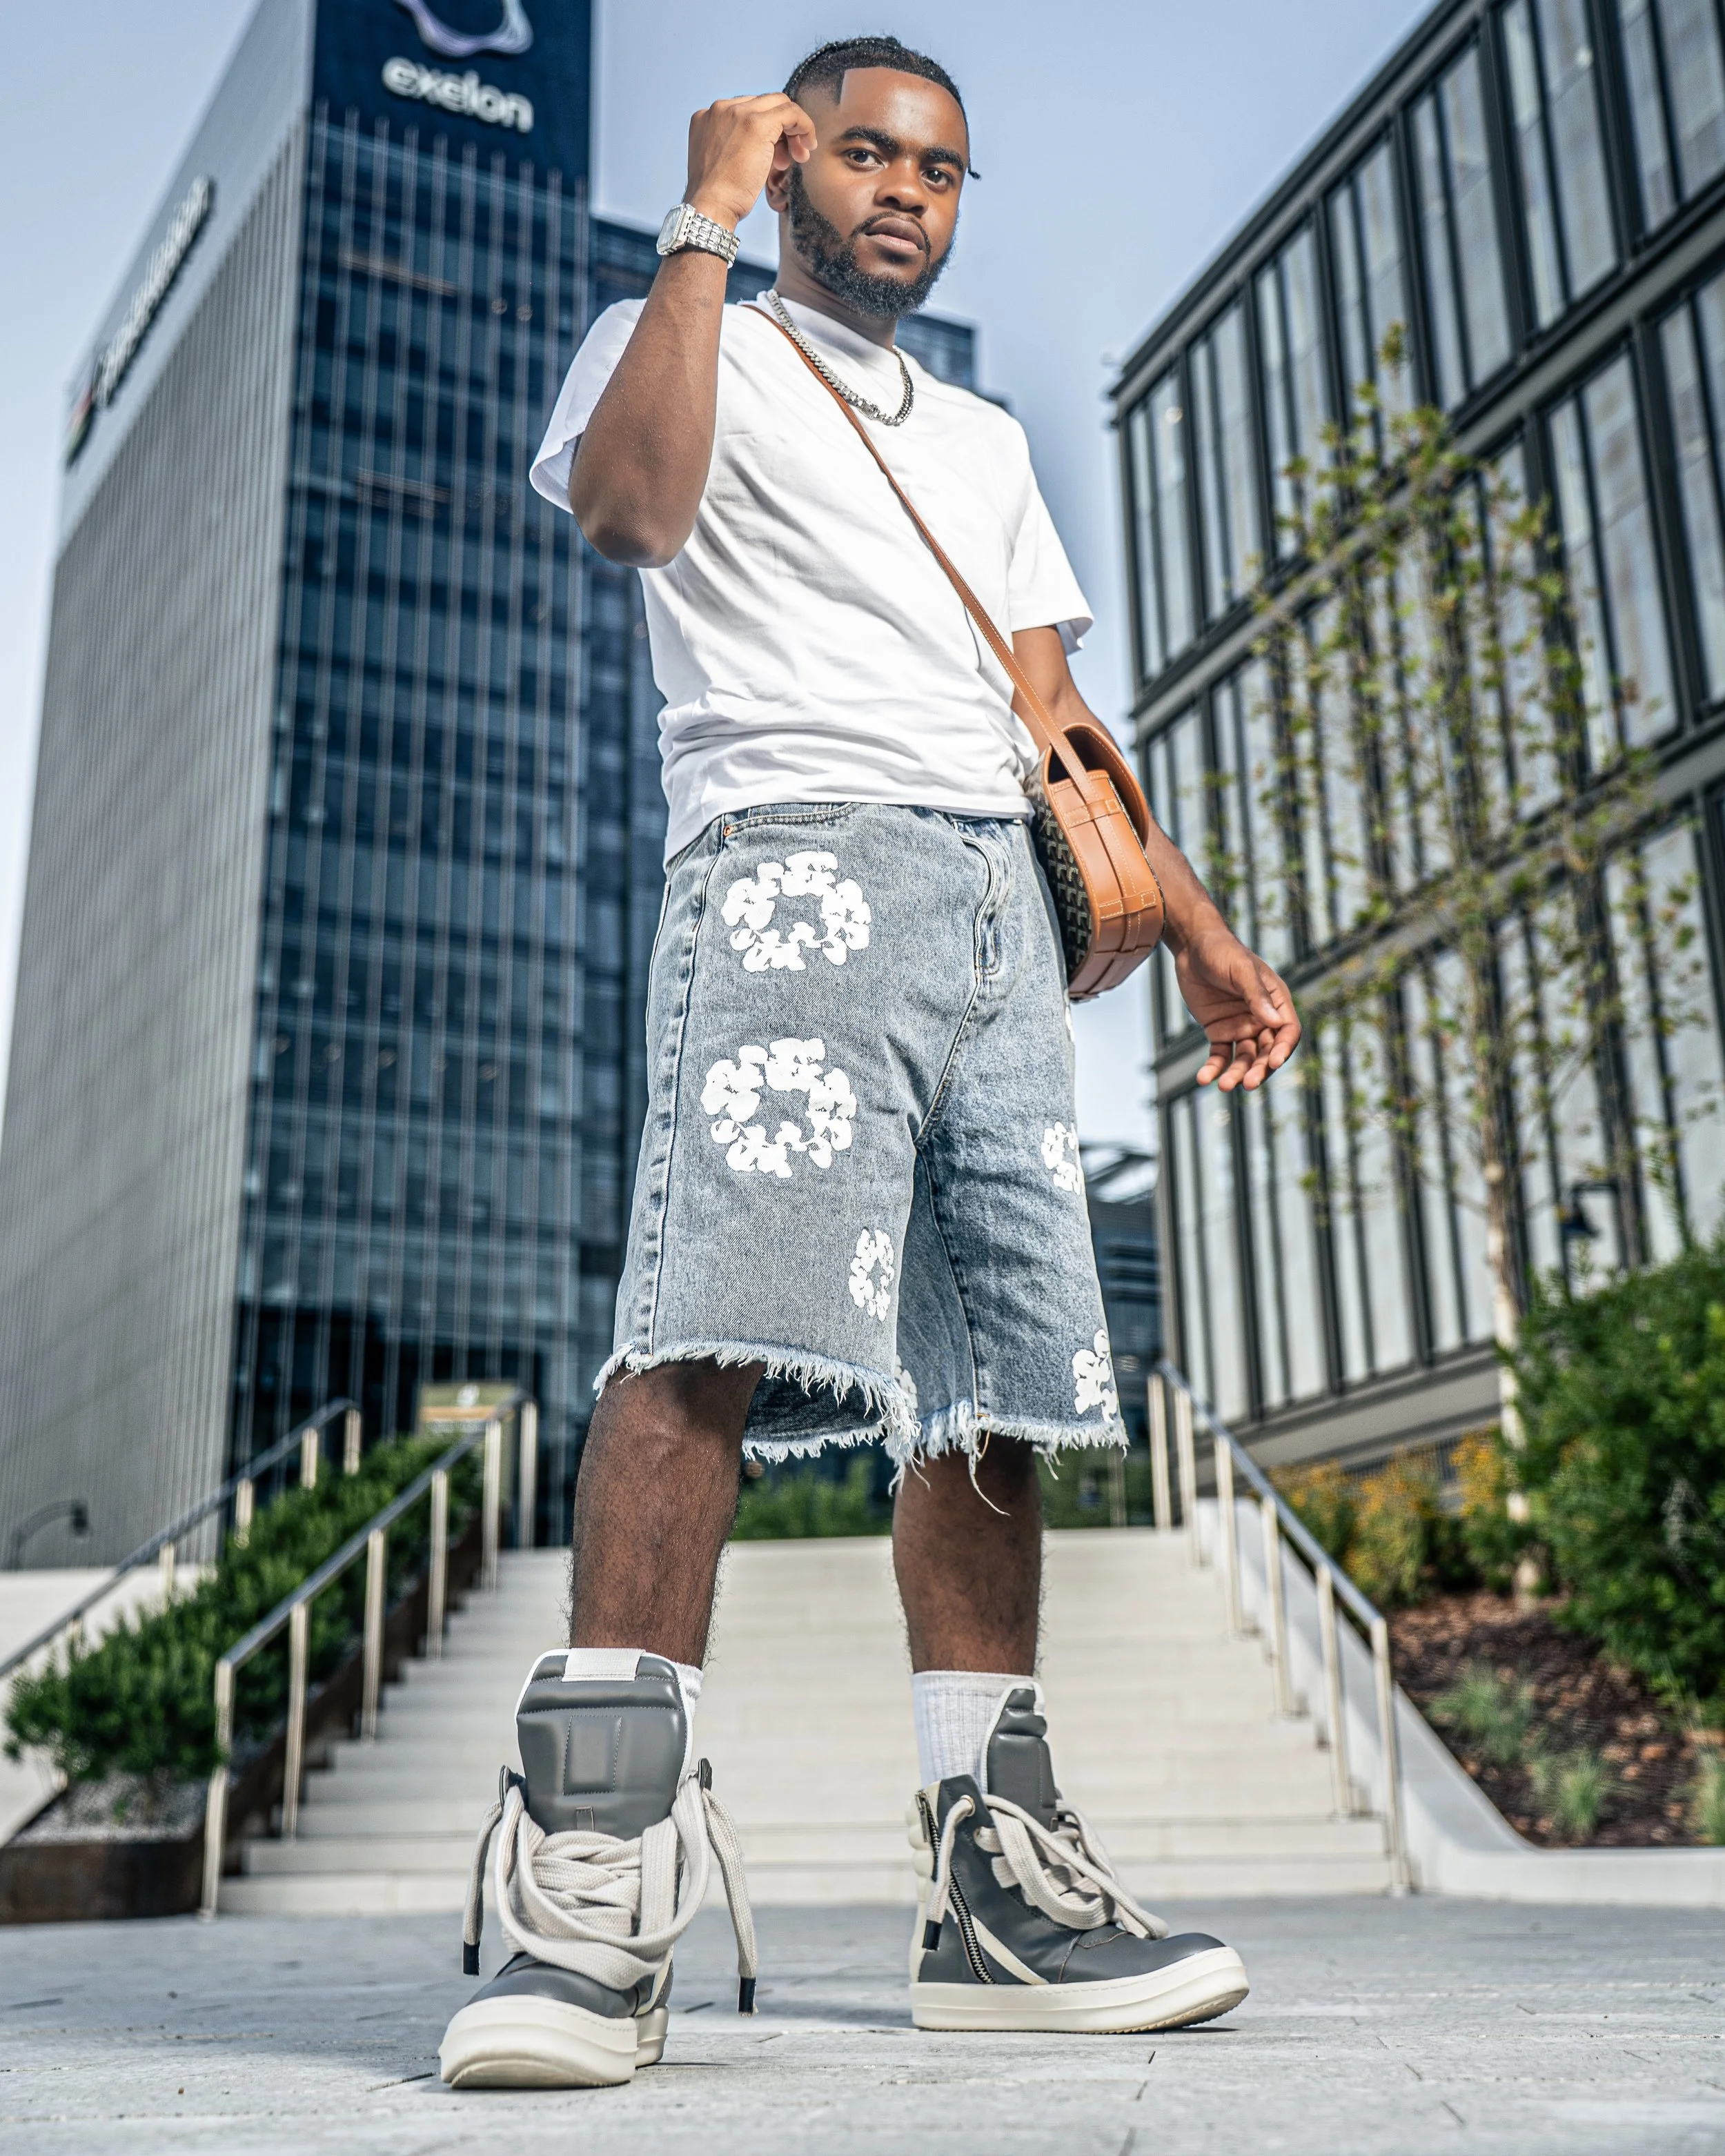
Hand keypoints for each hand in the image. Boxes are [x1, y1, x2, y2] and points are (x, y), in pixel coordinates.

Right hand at [685, 94, 816, 231]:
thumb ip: (736, 144)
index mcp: (707, 117)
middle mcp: (720, 108)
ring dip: (794, 129)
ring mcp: (738, 112)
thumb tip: (765, 143)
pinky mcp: (756, 123)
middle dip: (782, 129)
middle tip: (791, 158)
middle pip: (763, 104)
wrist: (711, 206)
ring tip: (798, 158)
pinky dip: (805, 125)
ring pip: (778, 103)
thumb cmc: (718, 197)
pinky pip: (790, 112)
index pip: (747, 110)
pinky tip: (809, 145)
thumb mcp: (723, 161)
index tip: (775, 155)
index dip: (766, 130)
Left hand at [1175, 926, 1300, 1091]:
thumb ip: (1256, 995)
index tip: (1274, 1062)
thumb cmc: (1222, 951)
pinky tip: (1204, 1079)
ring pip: (1244, 1058)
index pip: (1288, 1031)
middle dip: (1259, 1069)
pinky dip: (1213, 1068)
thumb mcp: (1240, 969)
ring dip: (1236, 1074)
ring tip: (1224, 1086)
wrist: (1191, 947)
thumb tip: (1276, 1023)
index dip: (1283, 1048)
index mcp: (1276, 1001)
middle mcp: (1262, 1018)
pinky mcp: (1219, 1032)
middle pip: (1267, 1051)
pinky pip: (1220, 1055)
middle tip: (1248, 1084)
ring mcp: (1241, 1027)